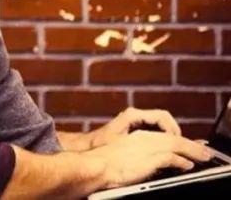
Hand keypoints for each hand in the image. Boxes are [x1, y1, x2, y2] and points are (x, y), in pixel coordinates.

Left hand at [88, 107, 181, 148]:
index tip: (178, 142)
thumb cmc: (101, 145)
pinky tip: (166, 152)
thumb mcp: (124, 144)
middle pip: (164, 121)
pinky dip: (162, 140)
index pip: (163, 116)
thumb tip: (164, 145)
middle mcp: (135, 116)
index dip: (173, 130)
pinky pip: (154, 131)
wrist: (87, 148)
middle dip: (175, 134)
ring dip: (169, 138)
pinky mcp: (134, 130)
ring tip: (178, 151)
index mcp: (133, 115)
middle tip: (182, 148)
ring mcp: (135, 122)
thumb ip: (143, 143)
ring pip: (161, 127)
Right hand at [89, 130, 212, 187]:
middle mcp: (143, 136)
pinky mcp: (149, 157)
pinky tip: (186, 165)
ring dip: (191, 150)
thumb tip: (146, 157)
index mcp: (135, 131)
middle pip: (173, 136)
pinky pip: (171, 156)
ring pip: (176, 144)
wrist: (94, 165)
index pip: (163, 130)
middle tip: (202, 150)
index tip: (186, 144)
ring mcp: (146, 145)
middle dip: (189, 143)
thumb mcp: (120, 149)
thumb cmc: (101, 161)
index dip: (177, 137)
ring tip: (202, 156)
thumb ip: (135, 149)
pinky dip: (181, 160)